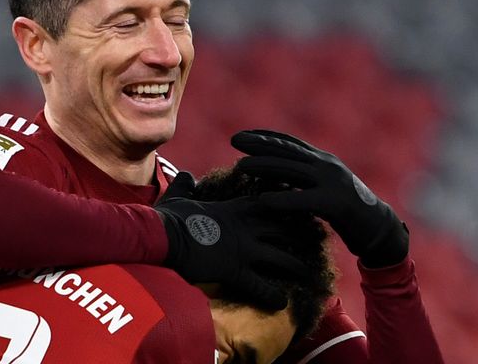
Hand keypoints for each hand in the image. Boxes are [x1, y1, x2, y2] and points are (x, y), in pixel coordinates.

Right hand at [155, 172, 306, 309]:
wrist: (160, 236)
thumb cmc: (167, 218)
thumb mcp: (178, 197)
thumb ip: (186, 185)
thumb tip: (186, 174)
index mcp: (232, 210)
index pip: (267, 203)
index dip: (284, 203)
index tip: (300, 204)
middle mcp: (244, 228)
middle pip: (283, 228)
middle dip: (301, 234)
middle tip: (317, 239)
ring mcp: (242, 250)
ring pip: (281, 257)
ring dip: (296, 267)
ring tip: (309, 275)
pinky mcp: (235, 271)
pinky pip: (260, 286)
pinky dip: (272, 296)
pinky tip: (282, 303)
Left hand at [231, 129, 408, 267]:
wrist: (380, 230)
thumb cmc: (346, 211)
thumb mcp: (322, 187)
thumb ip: (302, 178)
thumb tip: (273, 173)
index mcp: (323, 160)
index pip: (290, 142)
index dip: (266, 136)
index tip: (242, 135)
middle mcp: (327, 165)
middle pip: (287, 151)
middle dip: (259, 145)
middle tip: (234, 139)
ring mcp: (333, 182)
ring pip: (292, 170)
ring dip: (264, 167)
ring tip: (240, 166)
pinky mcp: (337, 204)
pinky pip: (304, 200)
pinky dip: (283, 200)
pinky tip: (263, 201)